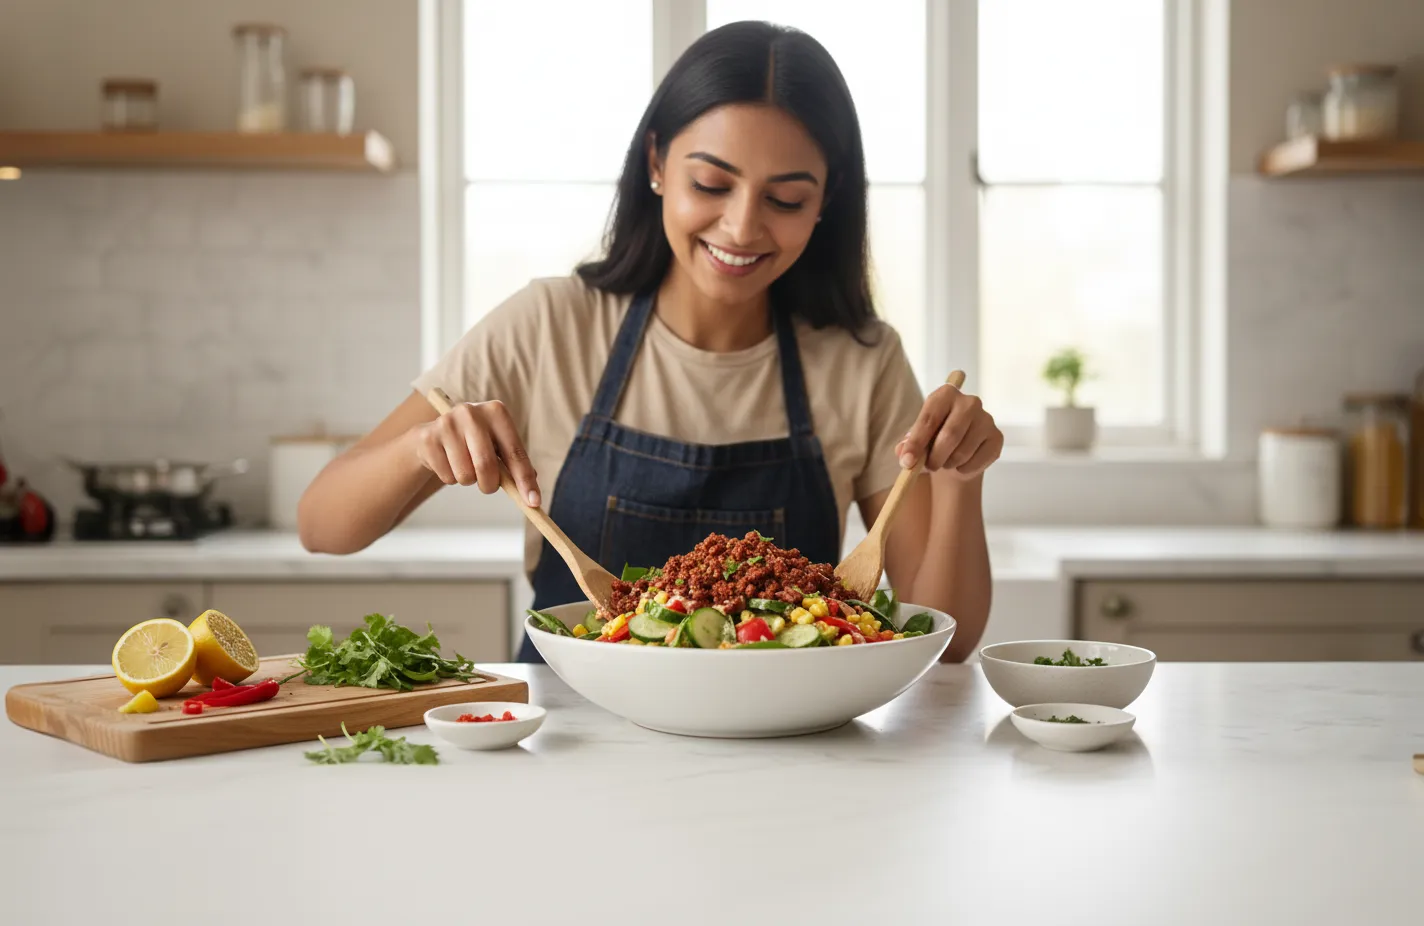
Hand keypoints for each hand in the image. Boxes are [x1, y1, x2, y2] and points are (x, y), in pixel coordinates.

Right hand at [412, 399, 541, 505]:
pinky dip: (450, 478)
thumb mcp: (498, 446)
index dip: (525, 480)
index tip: (533, 503)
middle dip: (490, 485)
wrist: (434, 436)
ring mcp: (447, 423)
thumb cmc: (475, 443)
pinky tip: (447, 462)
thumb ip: (516, 467)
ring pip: (465, 475)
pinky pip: (447, 477)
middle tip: (488, 486)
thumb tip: (531, 496)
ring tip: (464, 466)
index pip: (515, 452)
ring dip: (468, 481)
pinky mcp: (428, 438)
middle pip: (486, 465)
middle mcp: (471, 412)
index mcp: (496, 412)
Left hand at [895, 382, 1002, 478]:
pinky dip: (963, 470)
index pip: (929, 419)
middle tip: (928, 466)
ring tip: (944, 462)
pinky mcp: (996, 438)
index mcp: (945, 395)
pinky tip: (961, 464)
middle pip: (950, 435)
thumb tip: (904, 454)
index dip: (916, 442)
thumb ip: (907, 445)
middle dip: (935, 457)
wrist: (957, 450)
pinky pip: (976, 462)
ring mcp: (986, 419)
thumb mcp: (916, 440)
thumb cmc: (933, 440)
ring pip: (962, 452)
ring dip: (948, 464)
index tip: (907, 461)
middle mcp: (969, 402)